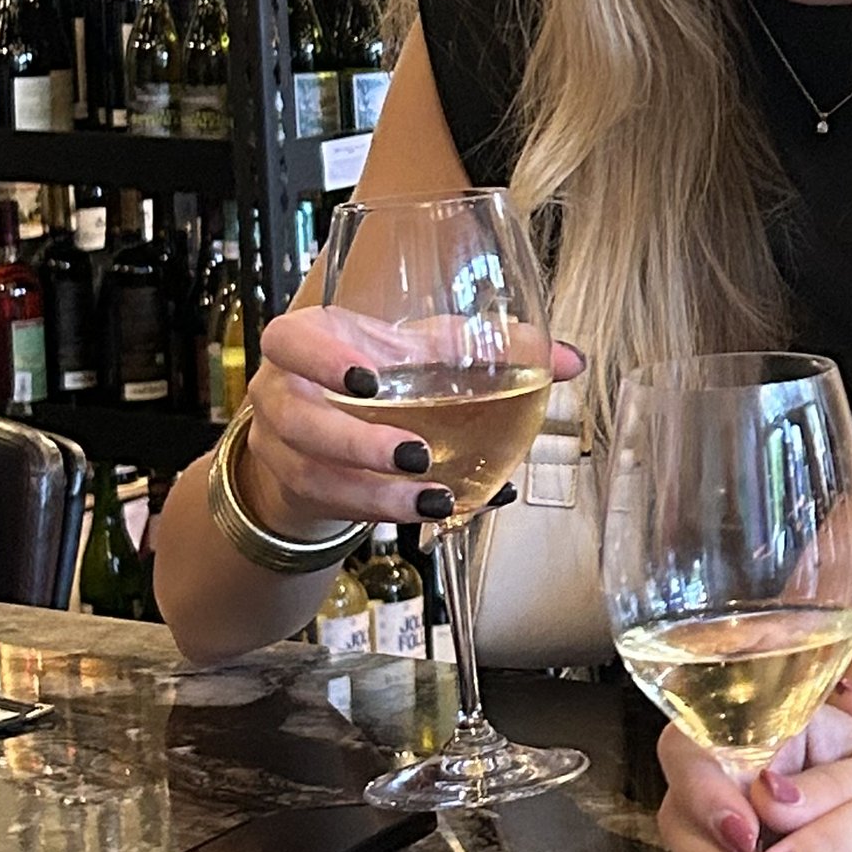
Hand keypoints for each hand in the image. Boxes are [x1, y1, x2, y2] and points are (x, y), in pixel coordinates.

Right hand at [236, 307, 582, 538]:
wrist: (329, 427)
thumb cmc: (376, 375)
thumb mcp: (421, 351)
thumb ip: (489, 349)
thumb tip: (568, 360)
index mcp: (307, 342)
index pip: (289, 339)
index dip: (320, 358)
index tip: (369, 379)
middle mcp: (285, 393)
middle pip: (298, 420)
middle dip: (356, 442)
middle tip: (416, 453)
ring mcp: (283, 447)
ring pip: (315, 475)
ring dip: (376, 494)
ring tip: (436, 499)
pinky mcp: (302, 489)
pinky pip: (337, 507)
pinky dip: (386, 512)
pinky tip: (434, 512)